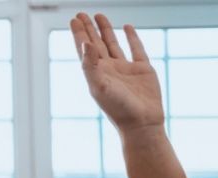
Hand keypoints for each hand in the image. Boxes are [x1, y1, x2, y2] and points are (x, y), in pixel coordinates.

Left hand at [69, 13, 162, 133]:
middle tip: (81, 14)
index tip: (74, 19)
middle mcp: (109, 70)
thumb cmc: (118, 109)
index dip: (79, 34)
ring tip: (99, 15)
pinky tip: (127, 27)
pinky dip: (131, 38)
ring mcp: (126, 69)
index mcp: (96, 73)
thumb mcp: (100, 86)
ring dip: (106, 30)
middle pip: (95, 44)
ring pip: (113, 44)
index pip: (84, 49)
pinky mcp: (143, 70)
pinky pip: (136, 49)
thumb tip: (86, 43)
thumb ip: (90, 65)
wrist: (142, 123)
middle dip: (88, 29)